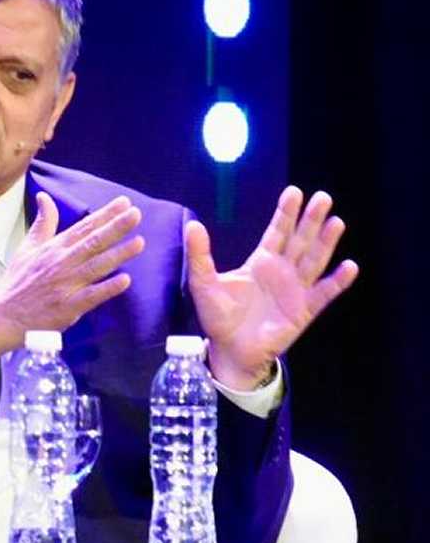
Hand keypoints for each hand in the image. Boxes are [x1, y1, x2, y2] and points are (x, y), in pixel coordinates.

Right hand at [0, 193, 144, 364]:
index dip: (104, 215)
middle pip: (92, 242)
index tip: (124, 202)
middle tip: (136, 214)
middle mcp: (61, 263)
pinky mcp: (68, 307)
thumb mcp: (27, 248)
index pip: (83, 227)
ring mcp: (66, 285)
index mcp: (53, 248)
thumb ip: (42, 223)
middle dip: (115, 227)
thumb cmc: (18, 281)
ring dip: (118, 254)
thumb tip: (43, 196)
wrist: (3, 315)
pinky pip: (92, 296)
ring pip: (96, 266)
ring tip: (140, 242)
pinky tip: (125, 280)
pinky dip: (108, 288)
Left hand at [187, 186, 358, 389]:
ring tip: (336, 222)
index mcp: (261, 261)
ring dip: (326, 242)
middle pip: (300, 240)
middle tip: (323, 197)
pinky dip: (338, 281)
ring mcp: (296, 289)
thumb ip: (199, 255)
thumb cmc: (218, 316)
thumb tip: (193, 225)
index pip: (277, 231)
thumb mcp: (204, 283)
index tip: (295, 192)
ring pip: (314, 260)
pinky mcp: (305, 310)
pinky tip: (349, 266)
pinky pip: (324, 293)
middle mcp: (282, 271)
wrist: (229, 350)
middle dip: (311, 219)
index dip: (285, 213)